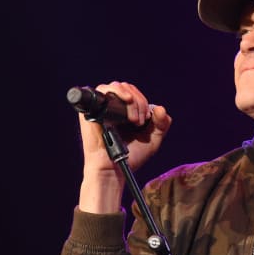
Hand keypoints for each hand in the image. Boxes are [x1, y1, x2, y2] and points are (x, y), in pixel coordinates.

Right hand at [77, 81, 171, 212]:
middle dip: (139, 102)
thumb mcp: (153, 139)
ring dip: (131, 99)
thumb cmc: (130, 156)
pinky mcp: (92, 110)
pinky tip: (126, 100)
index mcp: (126, 112)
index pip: (135, 93)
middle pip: (127, 88)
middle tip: (139, 122)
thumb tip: (159, 108)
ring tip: (133, 119)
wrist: (114, 168)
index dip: (143, 102)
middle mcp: (113, 107)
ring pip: (117, 86)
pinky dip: (116, 91)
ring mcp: (102, 107)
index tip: (146, 119)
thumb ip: (161, 124)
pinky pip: (102, 89)